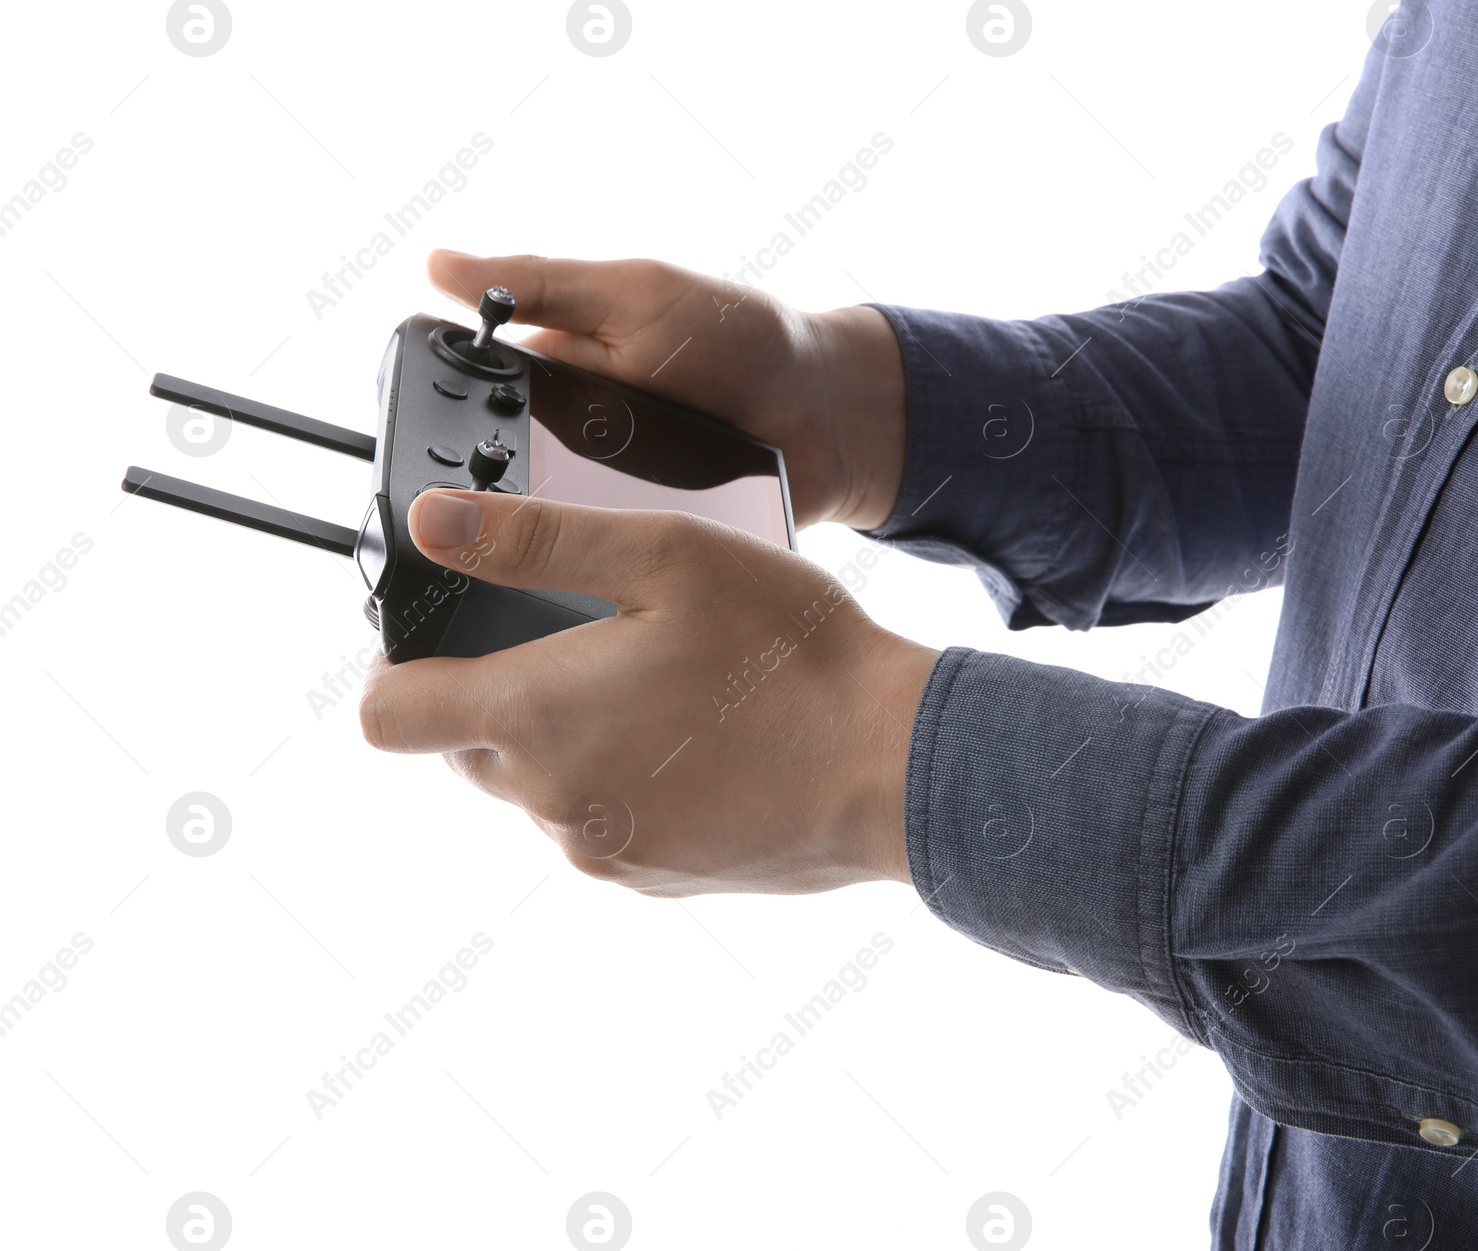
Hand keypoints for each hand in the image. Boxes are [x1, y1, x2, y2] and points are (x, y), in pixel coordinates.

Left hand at [359, 488, 938, 894]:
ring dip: (569, 738)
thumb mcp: (666, 557)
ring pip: (537, 785)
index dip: (392, 668)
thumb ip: (536, 539)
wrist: (893, 769)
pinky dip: (621, 783)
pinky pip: (597, 824)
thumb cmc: (790, 656)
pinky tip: (696, 744)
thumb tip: (431, 522)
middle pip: (465, 747)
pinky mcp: (650, 880)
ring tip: (664, 689)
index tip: (436, 636)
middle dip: (503, 693)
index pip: (387, 714)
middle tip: (591, 641)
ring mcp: (599, 850)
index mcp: (534, 715)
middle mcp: (548, 800)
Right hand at [426, 248, 907, 529]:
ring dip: (537, 538)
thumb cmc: (741, 339)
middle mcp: (571, 441)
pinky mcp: (648, 547)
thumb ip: (546, 285)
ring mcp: (609, 499)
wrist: (833, 417)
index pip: (468, 406)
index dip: (440, 426)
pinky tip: (580, 582)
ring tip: (515, 555)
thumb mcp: (637, 295)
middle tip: (467, 510)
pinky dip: (596, 568)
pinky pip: (607, 565)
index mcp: (553, 374)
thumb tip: (437, 263)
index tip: (414, 451)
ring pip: (547, 531)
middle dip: (486, 493)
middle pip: (497, 480)